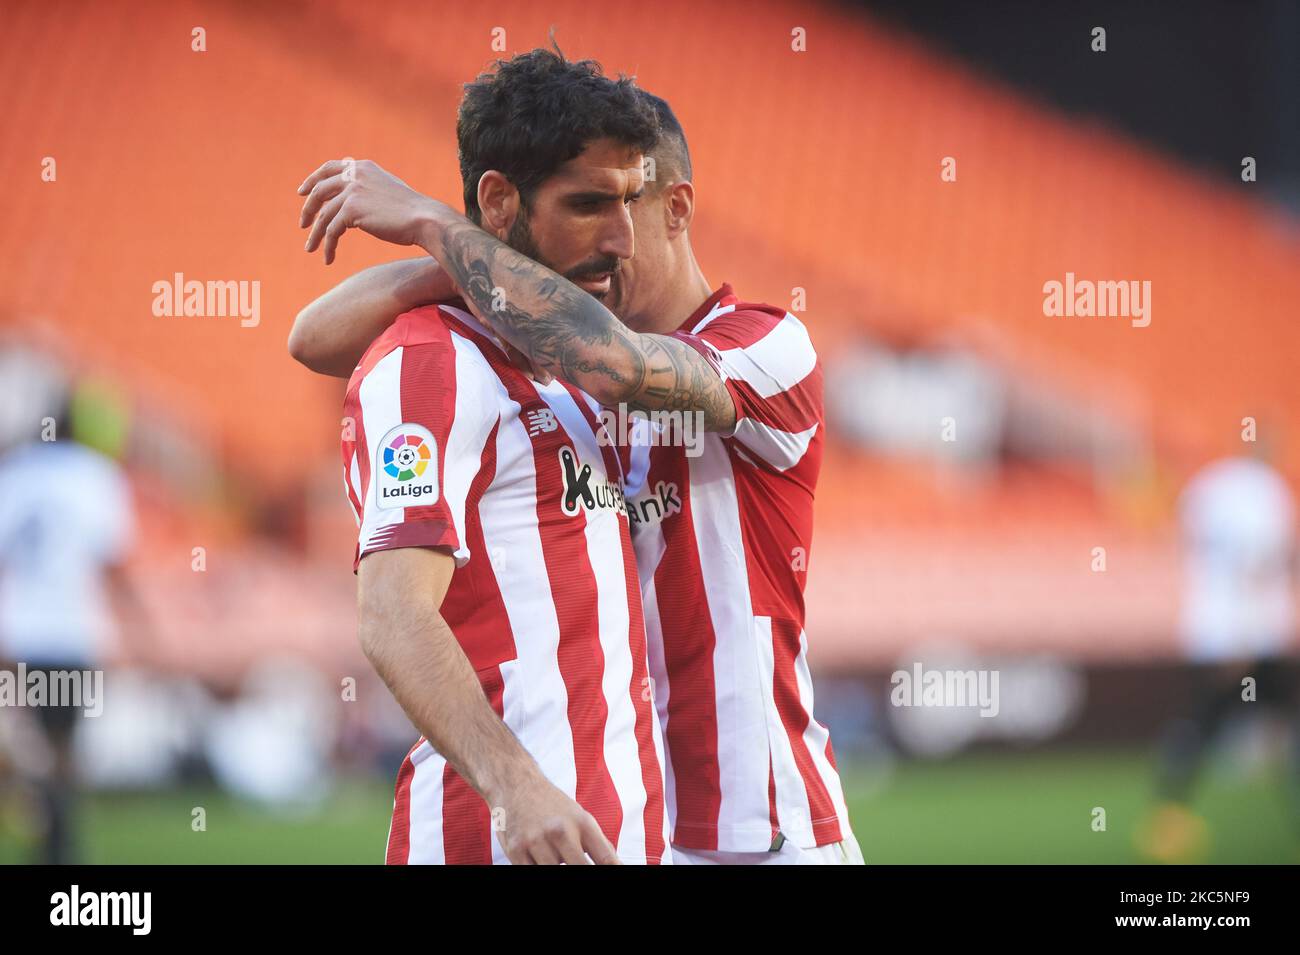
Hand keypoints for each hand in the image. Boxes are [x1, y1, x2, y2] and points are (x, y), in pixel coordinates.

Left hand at [297, 159, 446, 263]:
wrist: (424, 219)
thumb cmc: (413, 211)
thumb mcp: (388, 190)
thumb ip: (369, 189)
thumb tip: (357, 202)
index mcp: (363, 167)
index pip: (329, 168)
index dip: (313, 180)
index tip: (302, 192)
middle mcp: (354, 175)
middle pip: (319, 191)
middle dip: (308, 209)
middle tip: (303, 224)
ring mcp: (352, 191)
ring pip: (324, 215)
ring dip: (315, 234)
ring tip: (310, 248)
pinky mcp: (351, 210)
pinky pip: (332, 231)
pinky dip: (328, 246)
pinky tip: (328, 258)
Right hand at [489, 772, 620, 864]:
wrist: (517, 784)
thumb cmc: (552, 805)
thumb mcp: (580, 817)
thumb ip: (598, 844)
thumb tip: (615, 866)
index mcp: (582, 823)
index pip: (605, 858)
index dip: (614, 870)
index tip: (614, 877)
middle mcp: (560, 831)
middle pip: (580, 869)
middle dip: (582, 872)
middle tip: (576, 864)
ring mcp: (536, 842)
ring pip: (553, 873)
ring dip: (557, 868)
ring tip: (556, 855)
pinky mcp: (516, 850)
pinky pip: (531, 872)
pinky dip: (538, 868)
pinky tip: (540, 858)